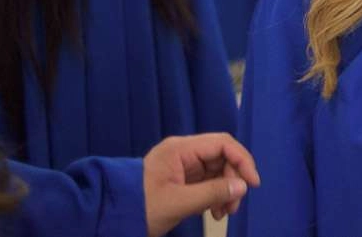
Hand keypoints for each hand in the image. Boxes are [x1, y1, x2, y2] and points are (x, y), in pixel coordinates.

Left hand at [143, 133, 260, 236]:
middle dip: (232, 180)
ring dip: (225, 190)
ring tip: (223, 213)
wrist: (109, 217)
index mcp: (181, 149)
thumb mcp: (178, 203)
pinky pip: (206, 182)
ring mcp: (182, 165)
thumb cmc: (141, 207)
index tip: (252, 184)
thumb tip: (243, 186)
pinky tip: (214, 212)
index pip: (222, 144)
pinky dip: (215, 195)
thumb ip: (212, 193)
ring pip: (216, 171)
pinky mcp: (180, 179)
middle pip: (221, 157)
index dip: (242, 160)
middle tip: (233, 207)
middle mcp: (183, 152)